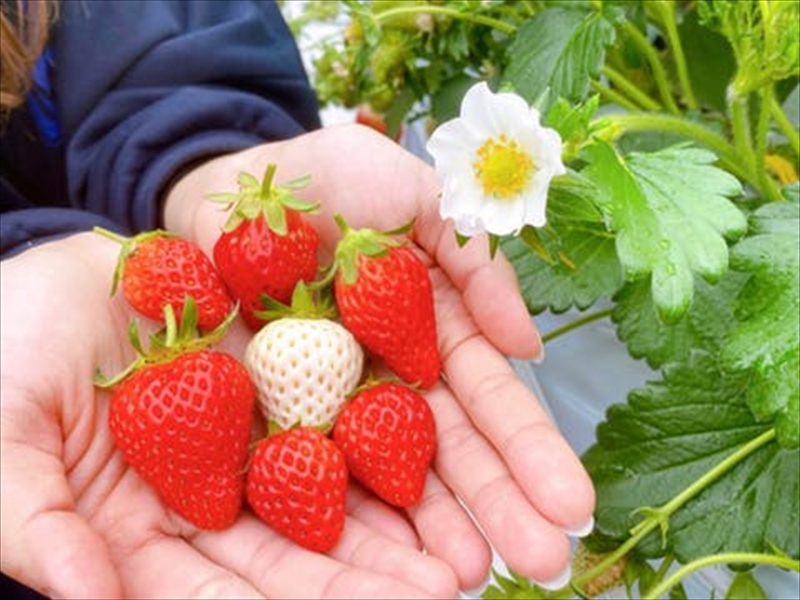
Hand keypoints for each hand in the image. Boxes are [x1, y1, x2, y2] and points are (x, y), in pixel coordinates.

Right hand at [0, 233, 457, 598]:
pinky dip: (384, 438)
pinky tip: (436, 459)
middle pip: (294, 553)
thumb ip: (31, 520)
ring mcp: (245, 439)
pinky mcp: (275, 383)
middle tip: (449, 586)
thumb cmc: (6, 345)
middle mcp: (205, 495)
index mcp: (138, 532)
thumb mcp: (3, 430)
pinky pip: (336, 414)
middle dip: (371, 577)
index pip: (224, 592)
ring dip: (396, 522)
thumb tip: (87, 597)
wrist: (56, 269)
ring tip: (467, 544)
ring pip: (328, 493)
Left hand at [165, 124, 596, 588]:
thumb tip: (527, 347)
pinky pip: (301, 473)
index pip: (485, 400)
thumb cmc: (320, 178)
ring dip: (429, 529)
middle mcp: (383, 379)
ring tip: (467, 579)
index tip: (573, 504)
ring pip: (384, 476)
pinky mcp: (261, 417)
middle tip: (543, 563)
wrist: (220, 187)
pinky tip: (374, 563)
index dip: (529, 450)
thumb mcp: (409, 193)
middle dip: (497, 506)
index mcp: (425, 331)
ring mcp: (326, 404)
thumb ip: (470, 257)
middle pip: (445, 451)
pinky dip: (336, 517)